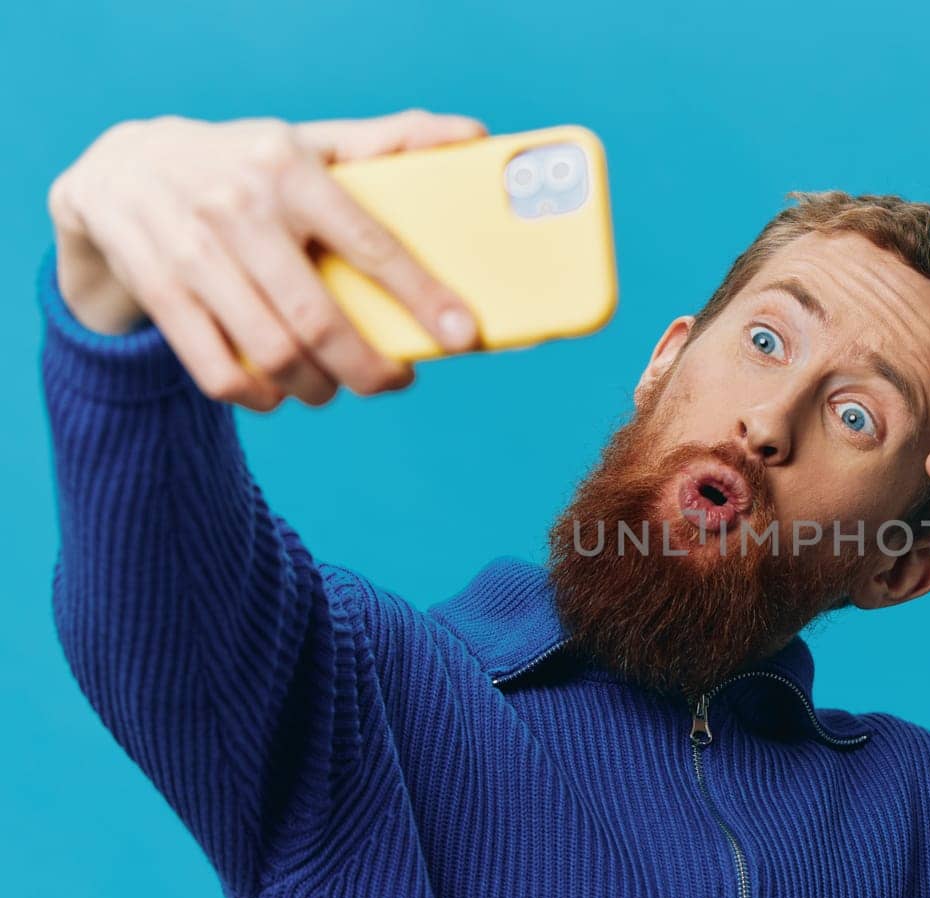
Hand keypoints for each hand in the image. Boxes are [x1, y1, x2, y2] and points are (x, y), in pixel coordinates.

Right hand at [47, 108, 486, 410]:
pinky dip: (258, 396)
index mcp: (289, 167)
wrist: (122, 169)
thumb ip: (389, 142)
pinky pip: (217, 370)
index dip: (421, 296)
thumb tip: (474, 135)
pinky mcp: (158, 289)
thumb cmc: (244, 164)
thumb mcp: (309, 142)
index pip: (369, 243)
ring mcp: (191, 250)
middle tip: (391, 381)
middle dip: (367, 369)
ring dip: (316, 387)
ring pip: (272, 352)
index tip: (462, 336)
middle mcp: (238, 207)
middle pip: (318, 319)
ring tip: (334, 386)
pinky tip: (279, 392)